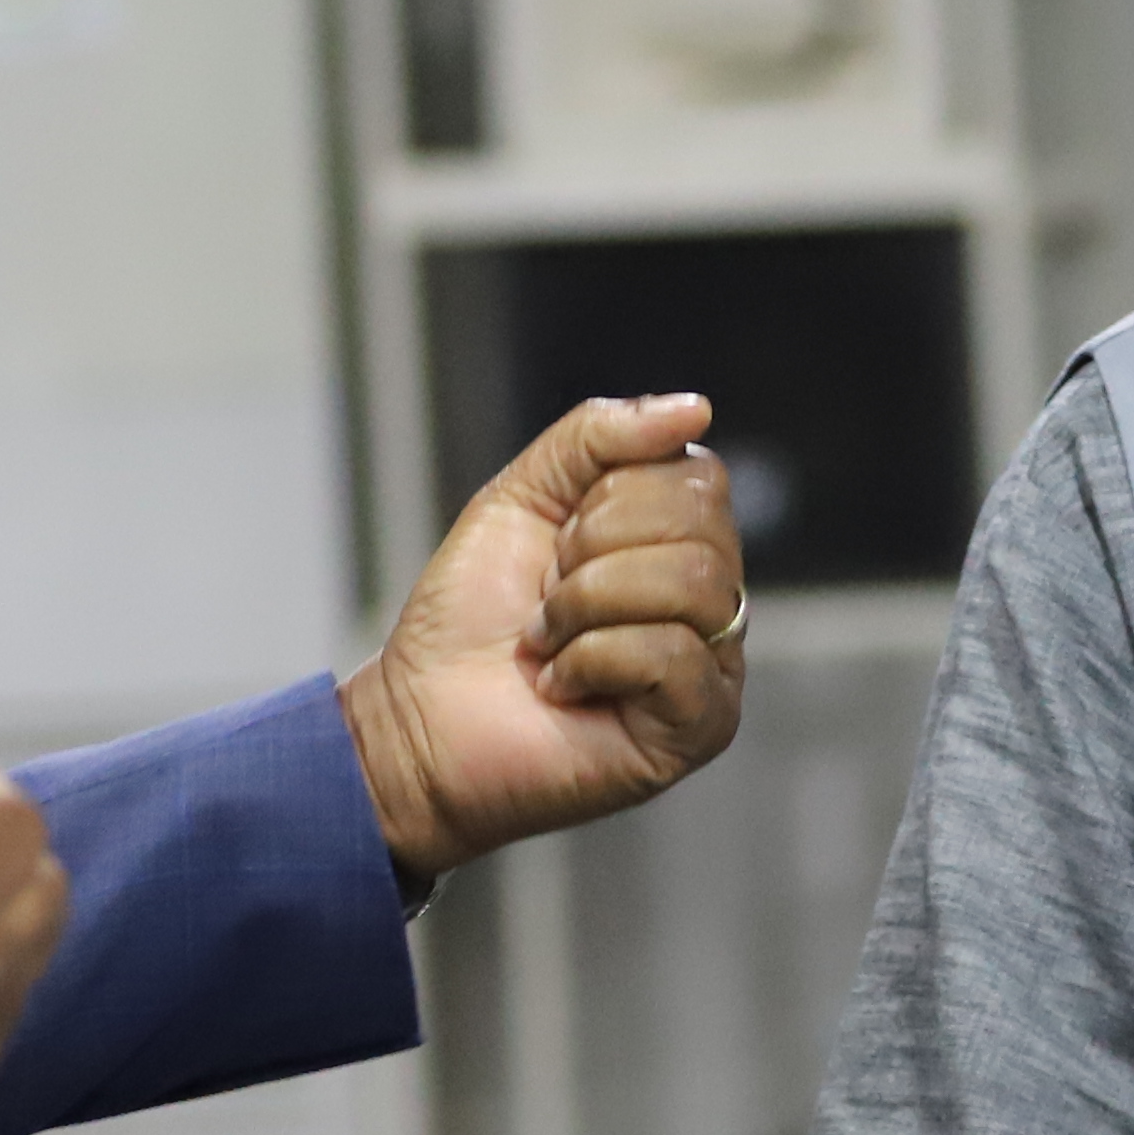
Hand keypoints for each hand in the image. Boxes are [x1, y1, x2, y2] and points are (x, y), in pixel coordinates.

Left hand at [339, 394, 750, 881]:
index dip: (611, 498)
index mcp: (679, 545)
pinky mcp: (700, 727)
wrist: (420, 720)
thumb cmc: (468, 619)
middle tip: (546, 600)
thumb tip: (697, 407)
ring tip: (547, 643)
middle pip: (700, 525)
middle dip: (592, 553)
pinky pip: (673, 654)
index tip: (555, 545)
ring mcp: (713, 667)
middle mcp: (710, 603)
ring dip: (586, 606)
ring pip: (693, 583)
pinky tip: (562, 687)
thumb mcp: (523, 496)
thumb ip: (598, 438)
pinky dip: (593, 661)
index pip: (697, 476)